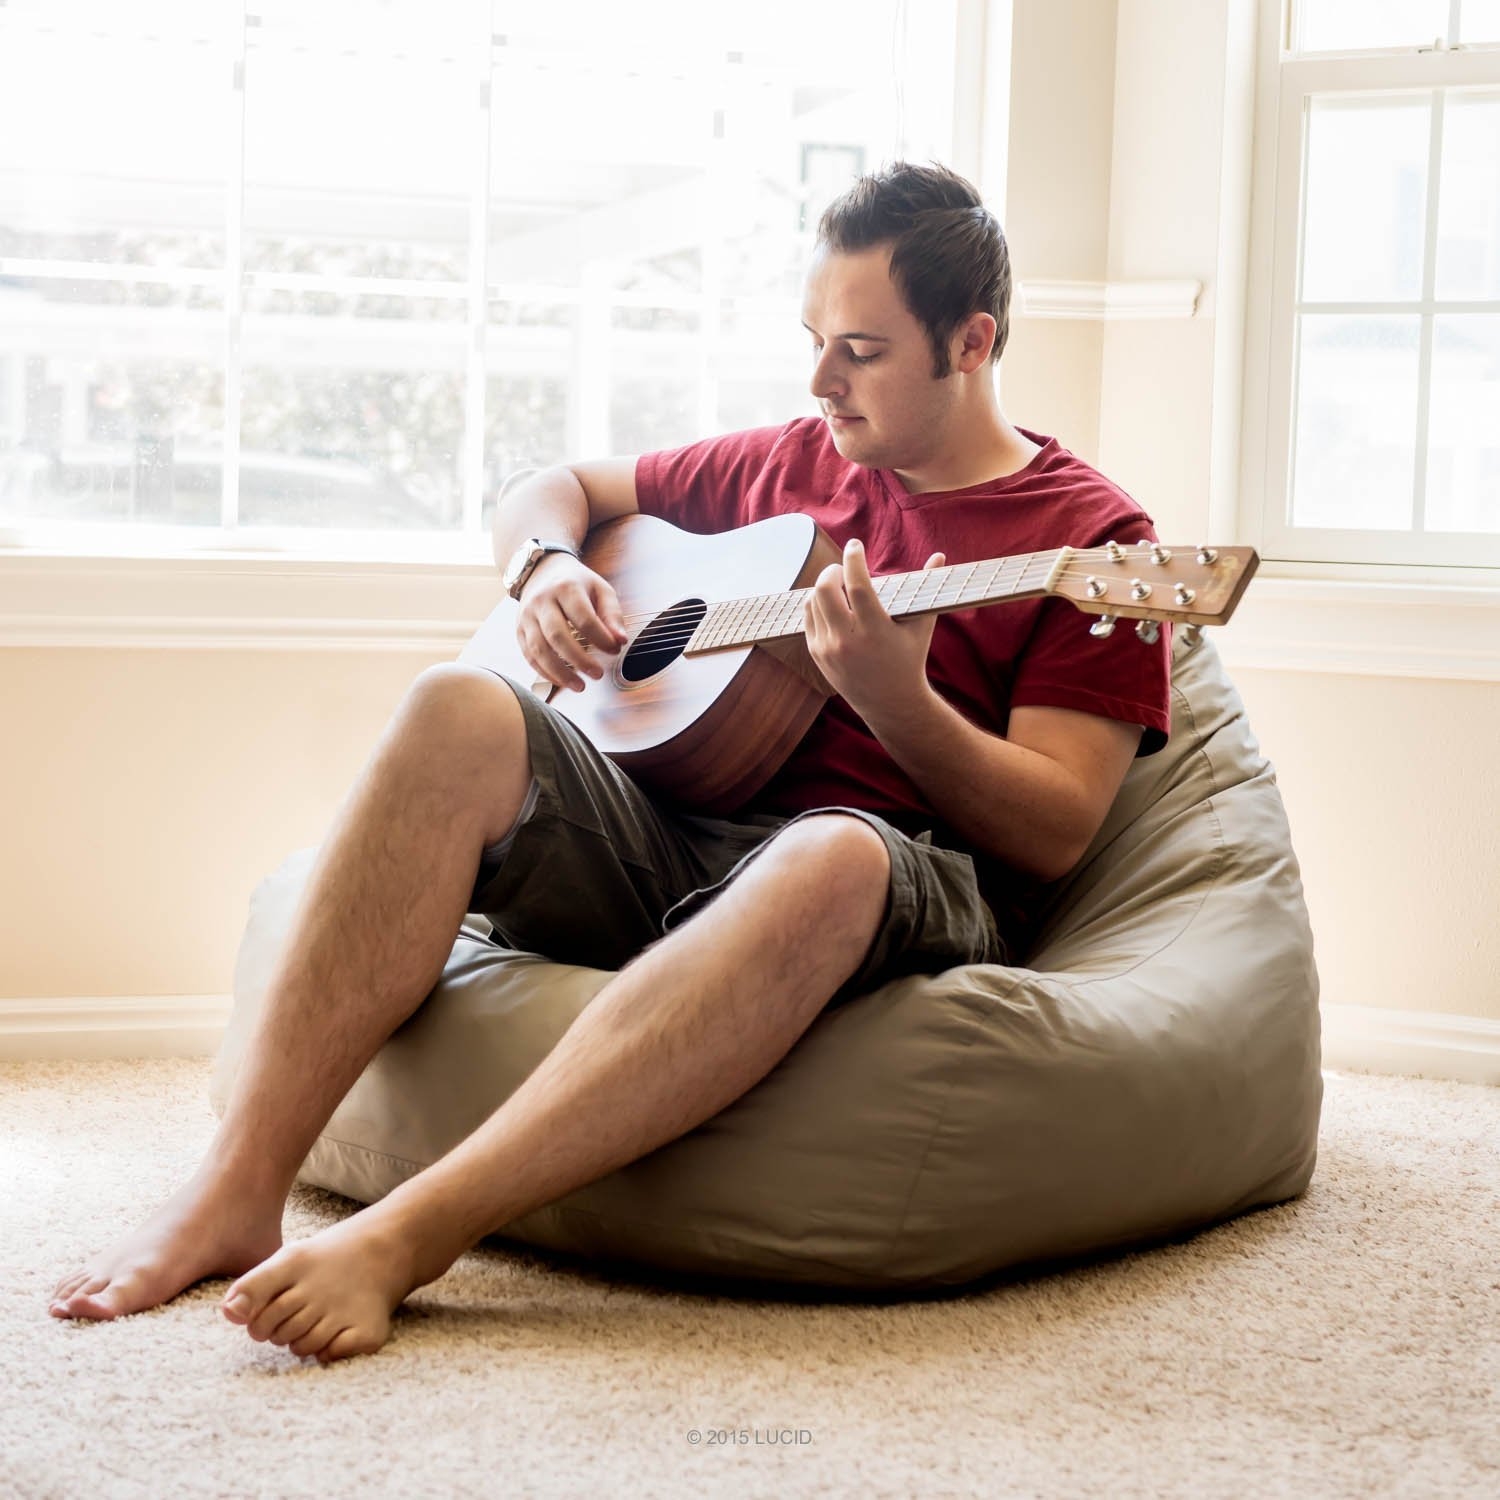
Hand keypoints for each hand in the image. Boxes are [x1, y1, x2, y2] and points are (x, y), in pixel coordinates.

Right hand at [516, 553, 628, 692]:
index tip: (614, 650)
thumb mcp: (600, 590)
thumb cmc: (576, 584)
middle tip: (598, 675)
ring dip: (560, 672)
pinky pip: (529, 656)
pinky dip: (545, 672)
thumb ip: (612, 614)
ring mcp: (527, 616)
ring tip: (580, 686)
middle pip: (558, 636)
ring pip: (539, 649)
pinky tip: (562, 681)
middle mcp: (542, 601)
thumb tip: (620, 641)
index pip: (584, 618)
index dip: (600, 638)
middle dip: (579, 660)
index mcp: (566, 588)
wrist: (542, 571)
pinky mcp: (519, 630)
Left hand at [804, 539, 944, 725]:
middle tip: (843, 567)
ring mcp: (828, 648)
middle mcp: (848, 640)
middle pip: (825, 590)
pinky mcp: (817, 654)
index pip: (856, 585)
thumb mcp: (920, 626)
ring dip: (823, 586)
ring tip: (837, 583)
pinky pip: (808, 618)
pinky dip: (816, 604)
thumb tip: (939, 555)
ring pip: (813, 601)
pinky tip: (830, 601)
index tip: (855, 545)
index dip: (854, 559)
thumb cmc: (909, 660)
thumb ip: (927, 587)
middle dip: (832, 570)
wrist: (889, 702)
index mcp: (875, 630)